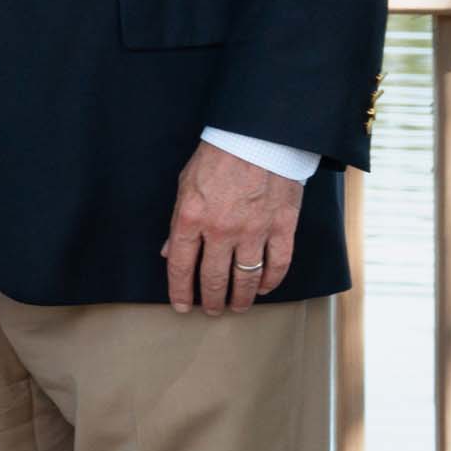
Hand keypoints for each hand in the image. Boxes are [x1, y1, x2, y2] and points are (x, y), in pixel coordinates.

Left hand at [165, 142, 304, 314]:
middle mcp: (221, 230)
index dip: (179, 290)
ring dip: (241, 297)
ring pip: (246, 278)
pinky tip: (266, 288)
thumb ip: (178, 222)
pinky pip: (278, 264)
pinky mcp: (282, 228)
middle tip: (211, 311)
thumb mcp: (184, 186)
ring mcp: (254, 231)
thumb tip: (168, 251)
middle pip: (214, 277)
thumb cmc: (217, 158)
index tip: (181, 306)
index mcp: (191, 218)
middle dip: (211, 300)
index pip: (180, 265)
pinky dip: (272, 281)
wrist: (257, 139)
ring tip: (237, 307)